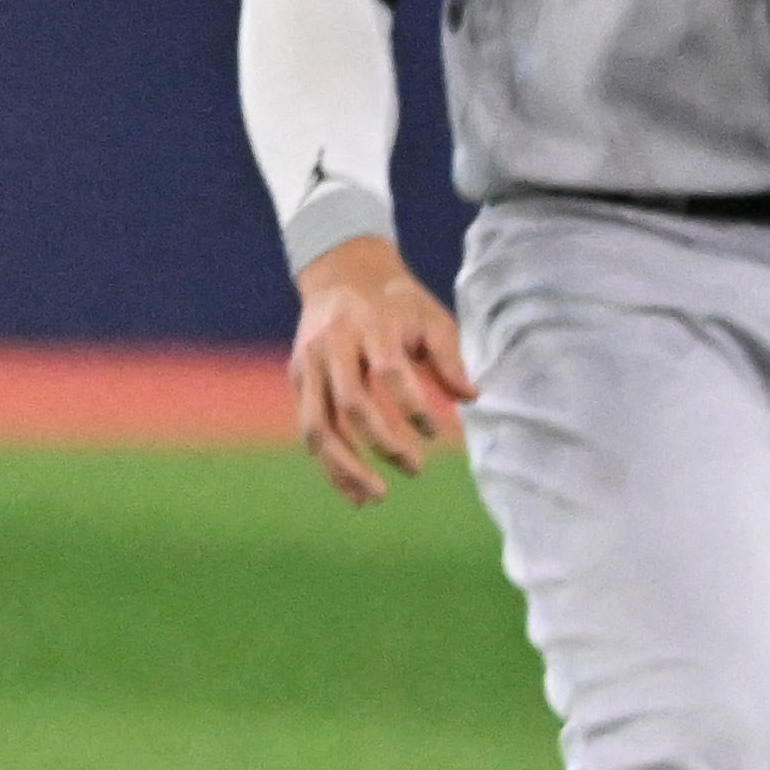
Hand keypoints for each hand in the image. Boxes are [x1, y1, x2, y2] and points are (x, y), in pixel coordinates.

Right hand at [287, 235, 473, 509]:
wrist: (341, 271)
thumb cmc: (396, 301)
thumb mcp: (429, 316)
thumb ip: (449, 357)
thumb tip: (472, 398)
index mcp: (369, 325)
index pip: (390, 372)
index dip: (412, 407)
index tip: (437, 432)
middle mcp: (332, 345)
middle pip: (350, 403)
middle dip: (382, 443)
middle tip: (416, 469)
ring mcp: (308, 364)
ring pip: (318, 425)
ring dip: (344, 467)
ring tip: (376, 498)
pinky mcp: (298, 380)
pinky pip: (309, 430)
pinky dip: (329, 465)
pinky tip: (354, 492)